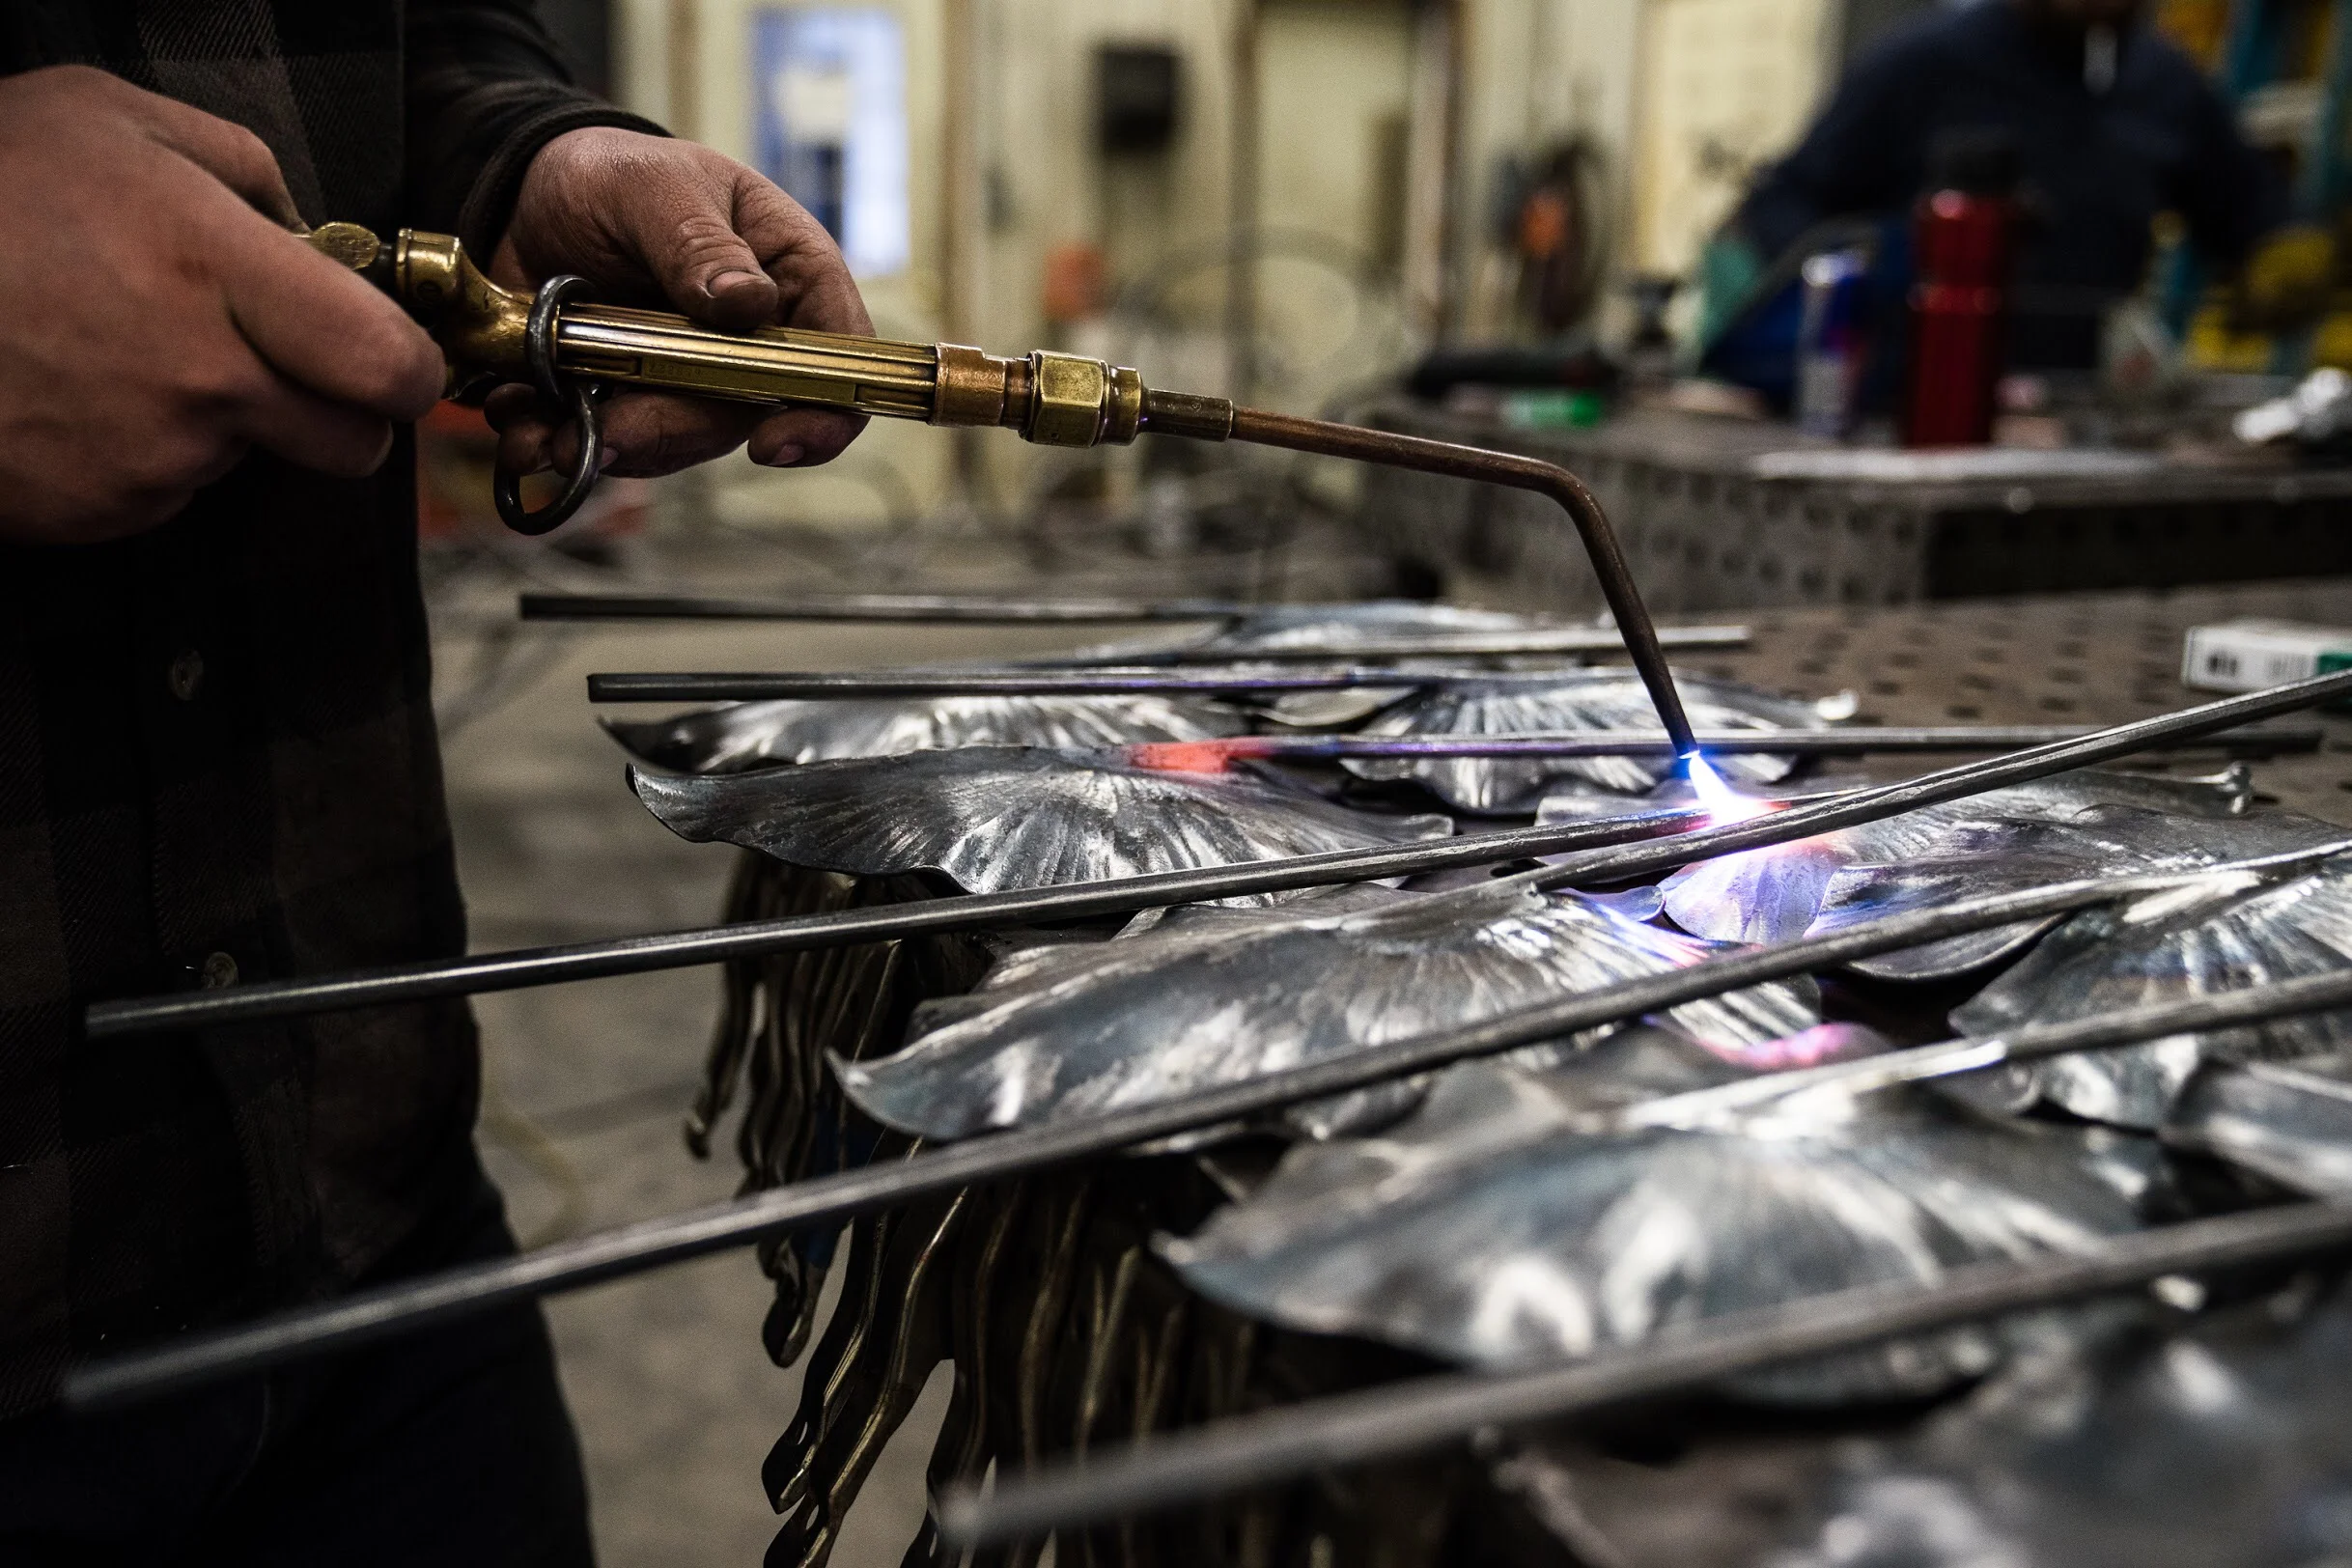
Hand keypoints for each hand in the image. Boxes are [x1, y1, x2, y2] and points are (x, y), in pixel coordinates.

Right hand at [0, 67, 443, 544]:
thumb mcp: (114, 122)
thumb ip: (246, 171)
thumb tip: (317, 240)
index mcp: (218, 273)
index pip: (393, 368)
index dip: (408, 366)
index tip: (390, 349)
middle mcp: (201, 378)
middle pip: (353, 443)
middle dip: (339, 408)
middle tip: (283, 359)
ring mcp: (152, 454)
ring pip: (258, 462)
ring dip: (230, 422)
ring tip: (136, 350)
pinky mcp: (104, 509)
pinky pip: (175, 491)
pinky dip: (153, 453)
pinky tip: (89, 392)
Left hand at [486, 127, 873, 477]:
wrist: (523, 195)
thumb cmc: (610, 173)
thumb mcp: (652, 186)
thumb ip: (697, 244)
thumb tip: (747, 305)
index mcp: (788, 275)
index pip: (839, 358)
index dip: (823, 413)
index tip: (771, 444)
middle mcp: (754, 340)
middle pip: (747, 416)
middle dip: (673, 433)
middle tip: (609, 435)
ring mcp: (693, 378)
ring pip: (679, 441)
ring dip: (615, 447)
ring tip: (545, 435)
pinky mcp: (633, 401)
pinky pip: (614, 444)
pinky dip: (563, 443)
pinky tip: (522, 427)